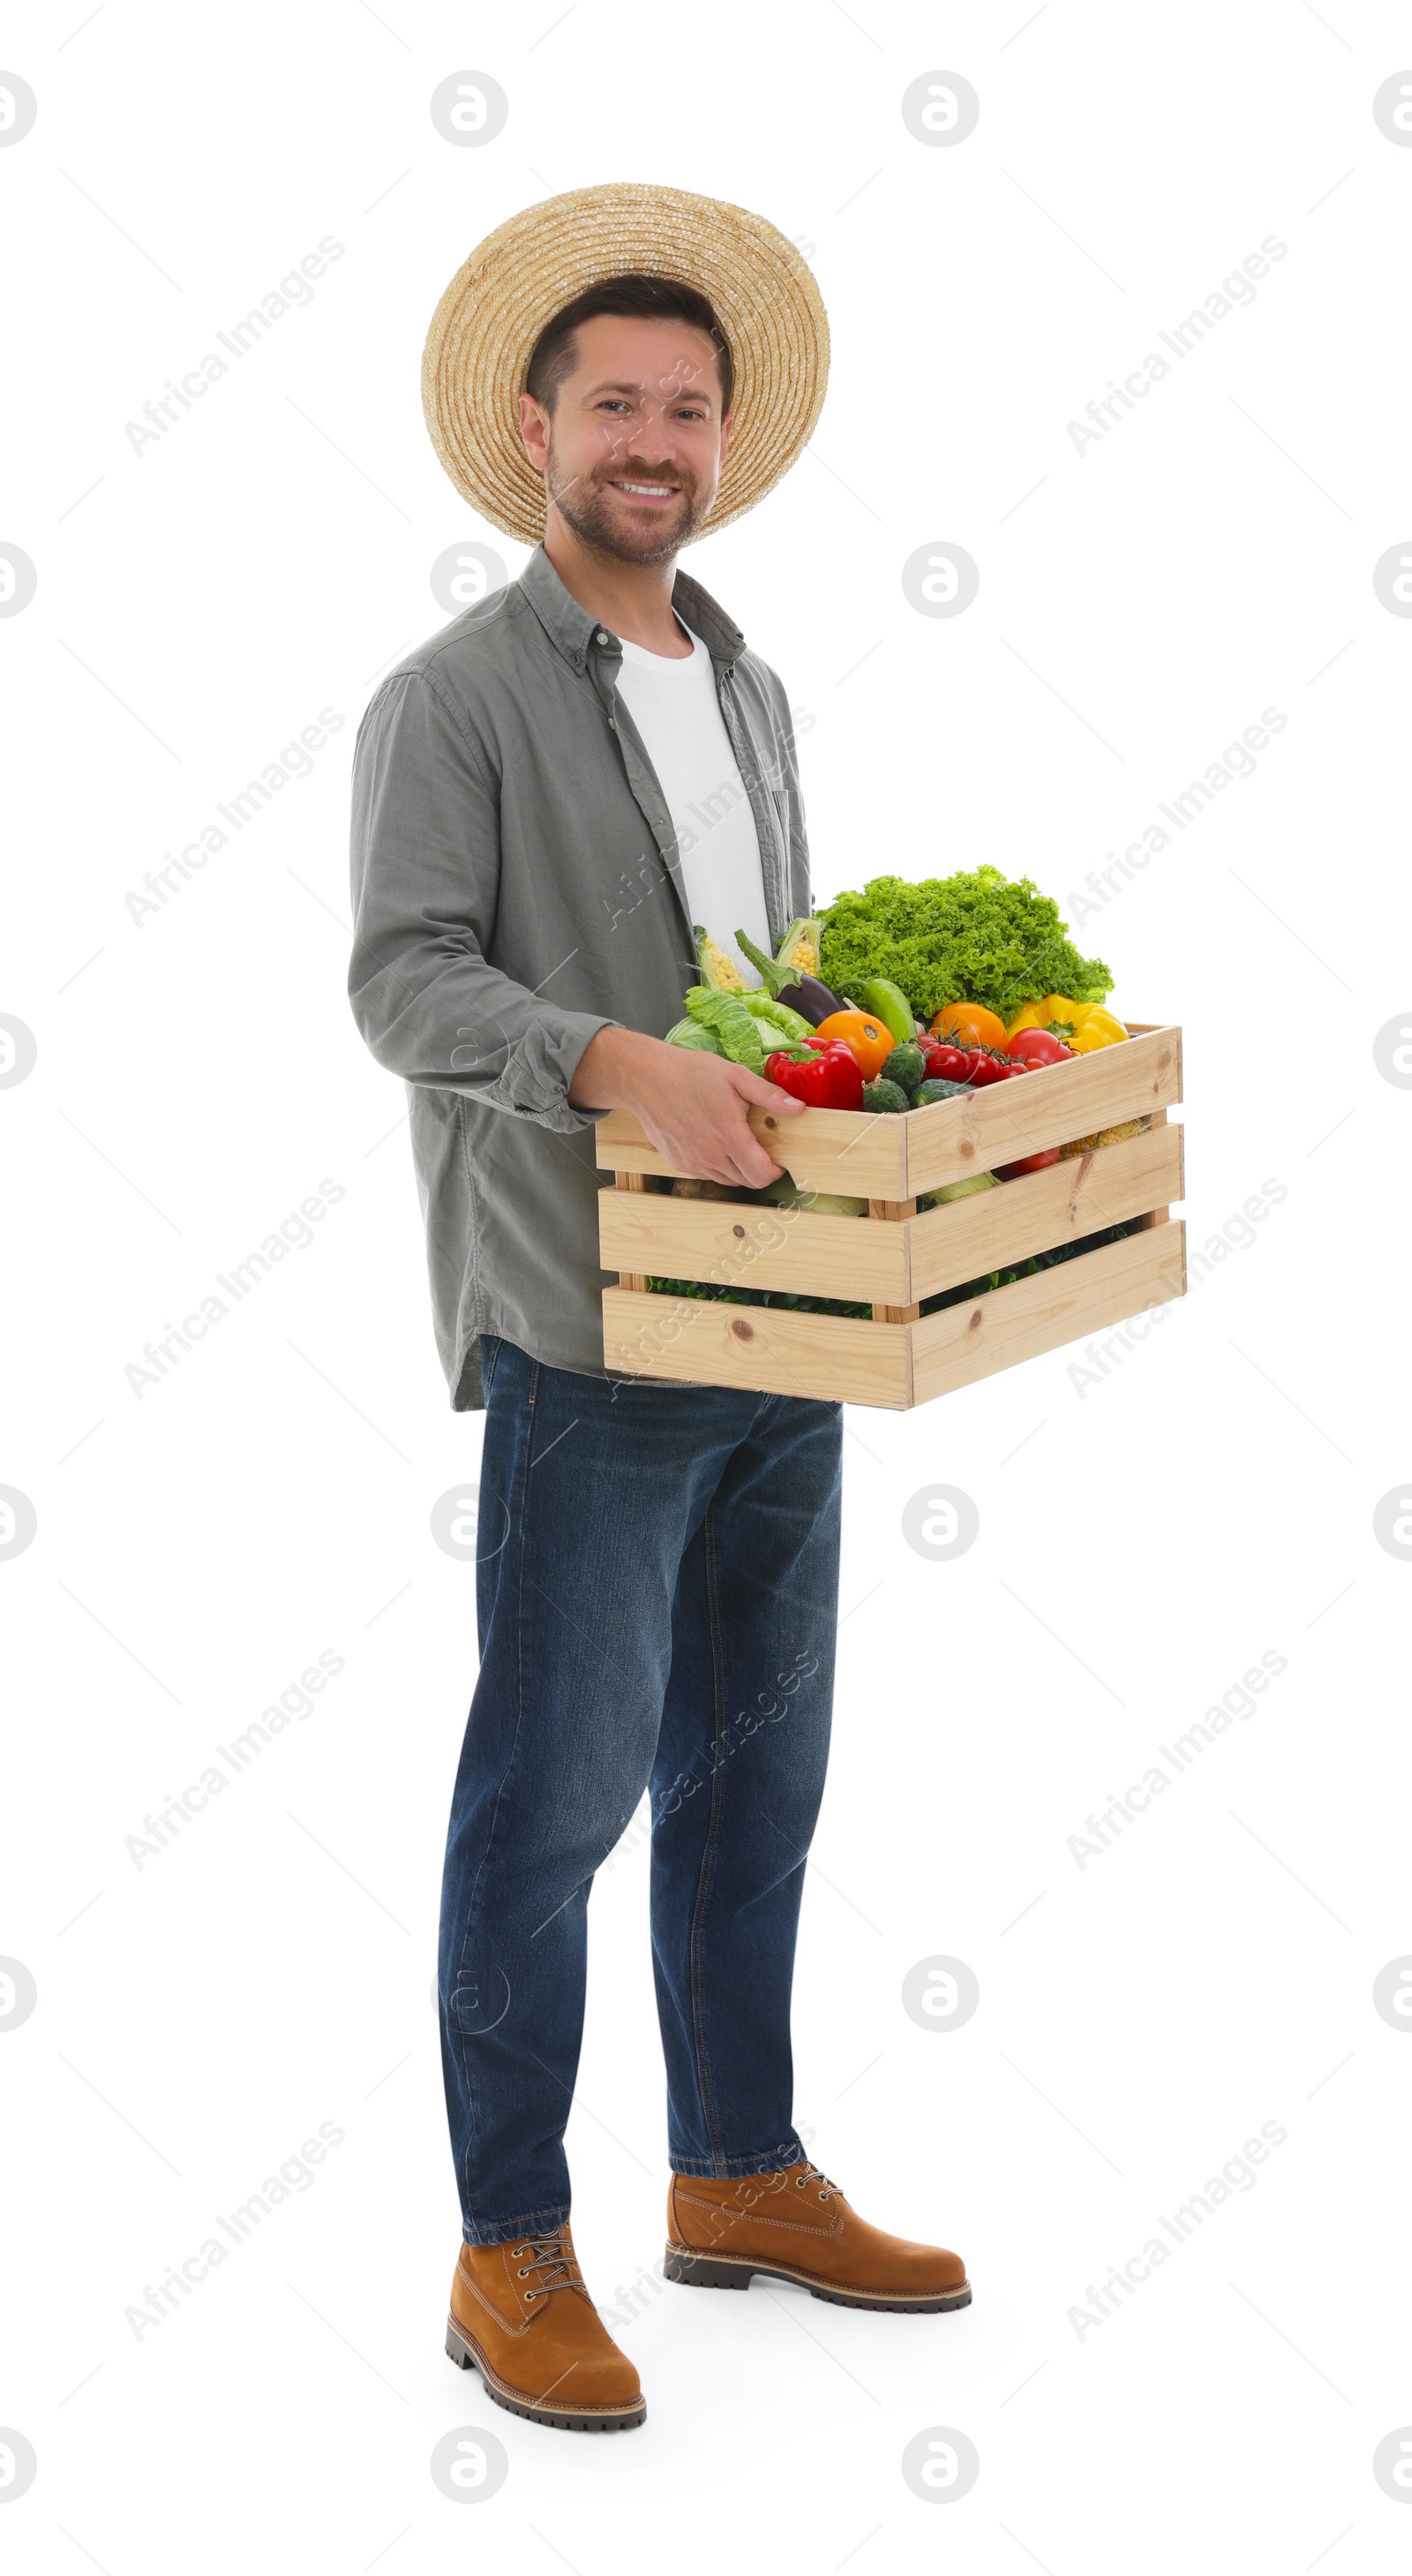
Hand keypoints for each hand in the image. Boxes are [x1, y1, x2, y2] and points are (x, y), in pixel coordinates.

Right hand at [569, 1027, 802, 1188]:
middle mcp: (710, 1156)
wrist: (646, 1078)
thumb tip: (798, 1109)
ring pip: (726, 1180)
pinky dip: (716, 1166)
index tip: (777, 1159)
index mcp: (729, 1136)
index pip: (761, 1175)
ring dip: (737, 1169)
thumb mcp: (735, 1076)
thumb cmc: (691, 1073)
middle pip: (746, 1182)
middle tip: (758, 1147)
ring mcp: (692, 1162)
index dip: (774, 1171)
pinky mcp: (678, 1162)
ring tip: (735, 1143)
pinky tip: (713, 1142)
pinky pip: (706, 1174)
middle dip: (758, 1170)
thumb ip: (769, 1095)